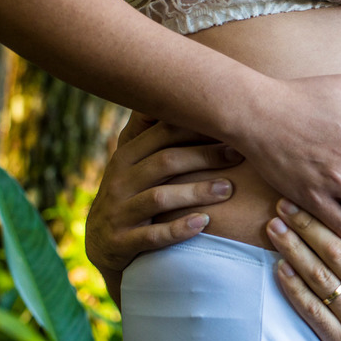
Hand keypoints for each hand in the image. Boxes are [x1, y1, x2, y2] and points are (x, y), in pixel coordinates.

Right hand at [86, 114, 242, 277]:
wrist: (101, 246)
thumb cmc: (133, 196)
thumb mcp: (137, 165)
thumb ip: (156, 137)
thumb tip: (188, 95)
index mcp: (126, 157)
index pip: (161, 135)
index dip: (196, 128)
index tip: (232, 126)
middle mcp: (119, 181)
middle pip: (165, 162)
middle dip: (203, 156)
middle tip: (238, 154)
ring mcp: (118, 212)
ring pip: (159, 197)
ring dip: (196, 192)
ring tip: (228, 189)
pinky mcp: (121, 242)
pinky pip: (152, 236)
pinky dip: (179, 229)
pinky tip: (204, 223)